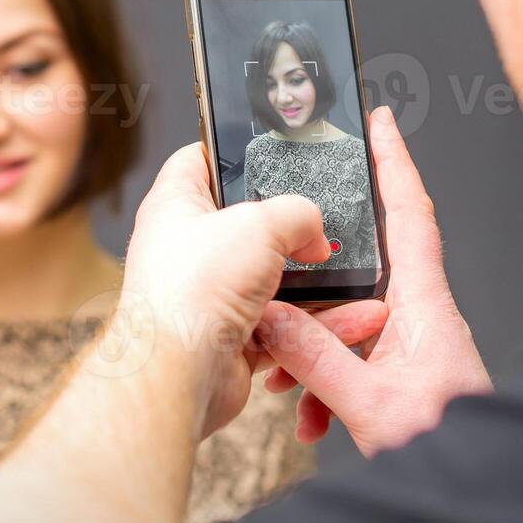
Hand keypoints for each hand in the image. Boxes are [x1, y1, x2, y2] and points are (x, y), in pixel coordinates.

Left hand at [121, 143, 387, 437]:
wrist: (179, 374)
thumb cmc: (190, 292)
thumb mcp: (259, 224)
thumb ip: (297, 214)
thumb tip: (314, 231)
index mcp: (176, 207)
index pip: (198, 161)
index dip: (228, 149)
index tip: (262, 148)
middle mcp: (190, 250)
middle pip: (247, 225)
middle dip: (289, 228)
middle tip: (319, 223)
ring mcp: (211, 295)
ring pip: (271, 279)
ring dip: (310, 282)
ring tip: (346, 274)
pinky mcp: (232, 336)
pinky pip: (283, 324)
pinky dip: (312, 324)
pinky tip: (344, 317)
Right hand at [260, 106, 491, 457]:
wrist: (473, 489)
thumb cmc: (445, 446)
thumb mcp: (369, 404)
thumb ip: (316, 360)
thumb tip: (273, 318)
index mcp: (424, 304)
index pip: (411, 213)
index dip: (395, 162)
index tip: (380, 123)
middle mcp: (418, 314)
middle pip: (363, 266)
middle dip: (317, 275)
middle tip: (281, 265)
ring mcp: (407, 342)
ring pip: (348, 319)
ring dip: (311, 347)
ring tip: (283, 380)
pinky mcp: (399, 369)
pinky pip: (353, 356)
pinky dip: (324, 381)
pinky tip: (309, 417)